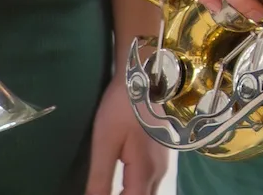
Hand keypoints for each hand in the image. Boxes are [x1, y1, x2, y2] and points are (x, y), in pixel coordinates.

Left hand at [85, 71, 169, 194]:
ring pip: (149, 194)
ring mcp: (162, 164)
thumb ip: (100, 179)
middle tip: (103, 193)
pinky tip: (121, 187)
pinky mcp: (161, 156)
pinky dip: (136, 191)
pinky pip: (150, 184)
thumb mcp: (104, 144)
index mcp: (144, 172)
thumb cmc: (120, 110)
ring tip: (110, 192)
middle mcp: (158, 172)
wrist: (141, 79)